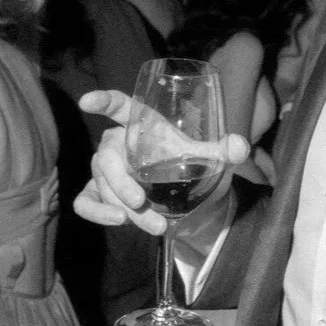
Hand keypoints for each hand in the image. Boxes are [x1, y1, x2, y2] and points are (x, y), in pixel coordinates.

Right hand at [72, 88, 248, 234]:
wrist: (190, 196)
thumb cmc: (191, 164)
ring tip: (152, 225)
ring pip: (102, 185)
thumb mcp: (209, 157)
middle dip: (120, 183)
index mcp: (141, 124)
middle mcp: (119, 144)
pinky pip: (85, 201)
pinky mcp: (100, 194)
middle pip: (107, 158)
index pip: (119, 106)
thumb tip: (240, 147)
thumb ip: (224, 150)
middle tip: (140, 202)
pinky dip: (96, 212)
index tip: (87, 101)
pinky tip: (117, 221)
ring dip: (122, 206)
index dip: (103, 101)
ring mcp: (106, 170)